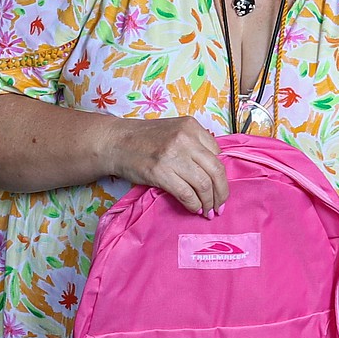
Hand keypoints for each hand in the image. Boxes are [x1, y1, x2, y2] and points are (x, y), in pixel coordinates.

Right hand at [106, 116, 228, 214]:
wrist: (116, 142)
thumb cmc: (144, 138)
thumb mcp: (174, 130)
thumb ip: (194, 144)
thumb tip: (213, 171)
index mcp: (191, 126)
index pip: (217, 153)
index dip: (220, 174)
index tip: (219, 186)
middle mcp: (185, 139)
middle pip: (216, 170)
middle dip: (222, 192)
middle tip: (220, 205)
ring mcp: (173, 155)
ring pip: (203, 184)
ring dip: (208, 202)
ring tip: (208, 211)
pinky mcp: (161, 173)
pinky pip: (186, 193)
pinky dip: (193, 204)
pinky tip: (194, 208)